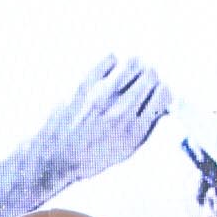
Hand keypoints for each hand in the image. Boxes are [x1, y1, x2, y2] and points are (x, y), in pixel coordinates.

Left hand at [18, 53, 169, 193]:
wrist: (52, 156)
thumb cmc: (86, 157)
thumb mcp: (124, 152)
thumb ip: (145, 130)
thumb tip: (160, 108)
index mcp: (135, 129)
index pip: (163, 94)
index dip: (161, 91)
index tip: (156, 92)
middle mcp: (121, 111)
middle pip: (151, 76)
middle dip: (149, 77)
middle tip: (141, 81)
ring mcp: (101, 95)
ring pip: (133, 63)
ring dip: (134, 66)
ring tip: (127, 73)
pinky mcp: (83, 83)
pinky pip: (109, 59)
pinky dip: (112, 63)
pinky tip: (107, 72)